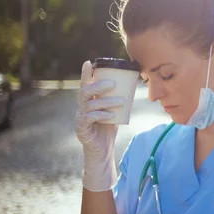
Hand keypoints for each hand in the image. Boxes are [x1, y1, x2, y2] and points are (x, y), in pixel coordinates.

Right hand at [74, 60, 124, 191]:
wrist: (103, 151)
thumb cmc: (108, 130)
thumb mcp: (114, 112)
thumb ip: (119, 101)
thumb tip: (133, 87)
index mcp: (88, 102)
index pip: (86, 85)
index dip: (86, 74)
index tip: (89, 62)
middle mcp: (81, 108)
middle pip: (86, 92)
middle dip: (99, 85)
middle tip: (114, 83)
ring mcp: (80, 118)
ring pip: (90, 105)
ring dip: (107, 102)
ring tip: (121, 101)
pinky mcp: (81, 129)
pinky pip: (89, 119)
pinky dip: (101, 115)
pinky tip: (110, 115)